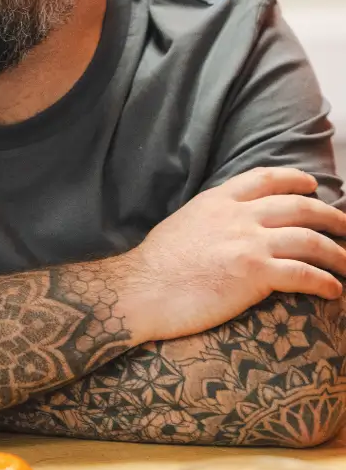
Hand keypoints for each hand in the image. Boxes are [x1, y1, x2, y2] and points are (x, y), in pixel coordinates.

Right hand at [121, 167, 345, 342]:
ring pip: (310, 240)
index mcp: (218, 200)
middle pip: (299, 207)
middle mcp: (237, 216)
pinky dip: (326, 282)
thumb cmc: (156, 264)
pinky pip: (305, 274)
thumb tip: (225, 225)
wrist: (142, 287)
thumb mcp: (184, 222)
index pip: (265, 178)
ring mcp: (248, 243)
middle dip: (331, 217)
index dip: (294, 179)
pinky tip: (334, 291)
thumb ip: (212, 217)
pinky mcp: (255, 274)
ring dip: (338, 254)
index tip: (311, 186)